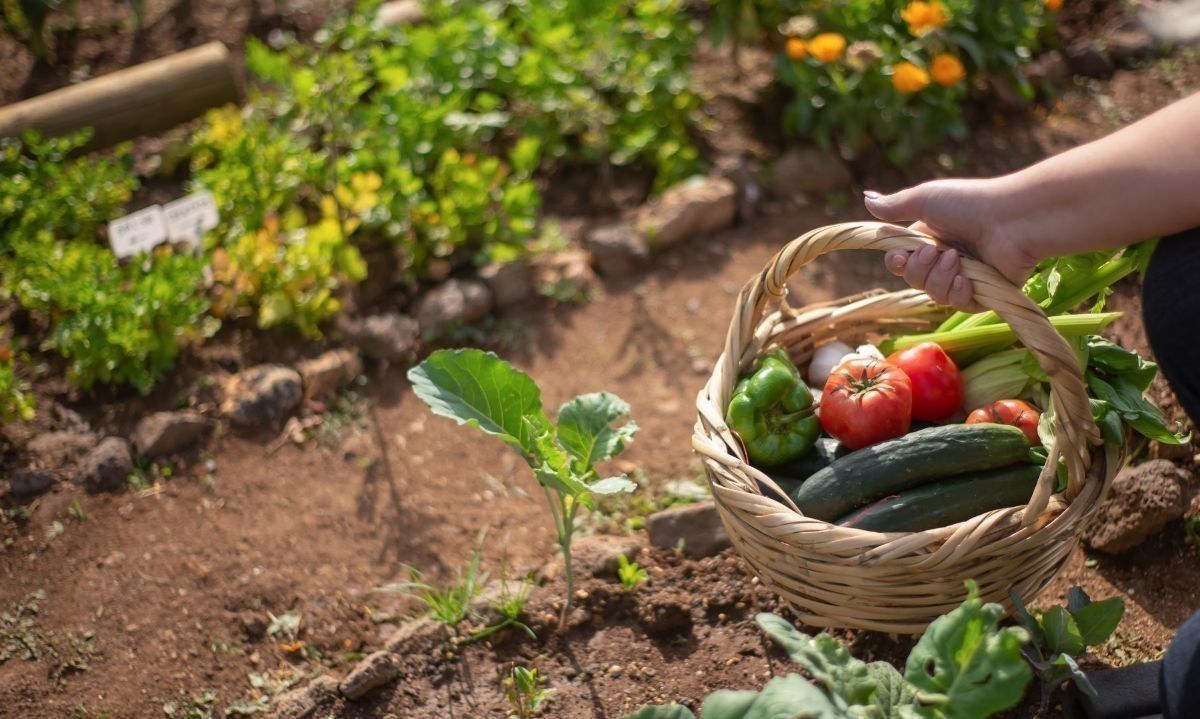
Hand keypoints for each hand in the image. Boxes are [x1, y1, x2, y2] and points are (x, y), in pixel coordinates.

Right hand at [864, 178, 1040, 308]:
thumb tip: (866, 198)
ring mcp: (965, 277)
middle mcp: (946, 258)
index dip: (896, 263)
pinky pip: (959, 305)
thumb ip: (894, 206)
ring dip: (939, 279)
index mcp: (930, 238)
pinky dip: (958, 293)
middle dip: (919, 270)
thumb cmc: (970, 204)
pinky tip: (967, 280)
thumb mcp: (925, 199)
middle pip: (914, 280)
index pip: (901, 261)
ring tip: (957, 260)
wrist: (1013, 219)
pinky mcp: (984, 293)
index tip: (899, 257)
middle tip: (935, 253)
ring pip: (934, 294)